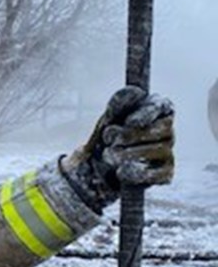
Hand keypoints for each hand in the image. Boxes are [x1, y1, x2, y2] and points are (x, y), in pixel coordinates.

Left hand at [62, 86, 174, 210]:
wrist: (98, 166)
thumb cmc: (108, 136)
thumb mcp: (108, 118)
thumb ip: (120, 103)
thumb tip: (135, 92)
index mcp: (155, 110)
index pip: (160, 106)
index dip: (146, 113)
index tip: (129, 122)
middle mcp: (167, 130)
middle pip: (158, 130)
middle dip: (129, 135)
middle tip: (108, 138)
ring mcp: (168, 152)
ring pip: (157, 150)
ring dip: (128, 153)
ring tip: (108, 155)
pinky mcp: (165, 173)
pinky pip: (157, 174)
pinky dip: (136, 173)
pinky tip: (120, 171)